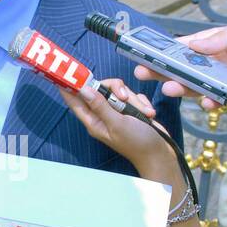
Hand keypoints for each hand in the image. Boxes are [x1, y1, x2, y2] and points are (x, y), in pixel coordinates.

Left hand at [61, 79, 178, 184]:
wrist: (159, 153)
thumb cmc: (137, 143)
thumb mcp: (117, 123)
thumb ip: (100, 105)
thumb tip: (83, 89)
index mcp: (94, 121)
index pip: (75, 101)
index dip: (69, 87)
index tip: (66, 73)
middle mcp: (103, 115)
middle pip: (101, 89)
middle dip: (117, 90)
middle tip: (125, 99)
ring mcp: (117, 112)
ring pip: (119, 91)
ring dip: (134, 100)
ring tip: (143, 113)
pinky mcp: (131, 110)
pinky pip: (133, 96)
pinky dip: (141, 103)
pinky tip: (147, 114)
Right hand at [133, 18, 226, 108]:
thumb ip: (222, 38)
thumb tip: (195, 45)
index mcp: (214, 45)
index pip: (185, 48)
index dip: (167, 51)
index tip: (147, 52)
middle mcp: (215, 65)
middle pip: (183, 70)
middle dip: (163, 71)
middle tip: (144, 71)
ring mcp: (224, 82)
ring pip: (196, 87)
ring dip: (182, 88)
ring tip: (169, 87)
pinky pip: (218, 100)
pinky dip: (210, 101)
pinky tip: (204, 100)